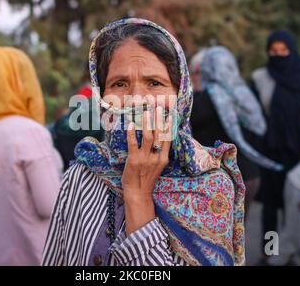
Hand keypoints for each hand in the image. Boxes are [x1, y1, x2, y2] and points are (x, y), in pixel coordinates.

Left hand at [122, 106, 172, 234]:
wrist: (138, 193)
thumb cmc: (146, 178)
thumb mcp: (158, 166)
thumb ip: (160, 152)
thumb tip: (160, 138)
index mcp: (164, 158)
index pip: (168, 138)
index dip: (169, 124)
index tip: (170, 113)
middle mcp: (156, 157)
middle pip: (159, 134)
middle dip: (158, 118)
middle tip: (157, 106)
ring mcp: (145, 158)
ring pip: (148, 136)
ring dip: (146, 122)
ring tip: (145, 111)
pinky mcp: (134, 160)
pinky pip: (133, 143)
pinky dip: (131, 133)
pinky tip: (129, 124)